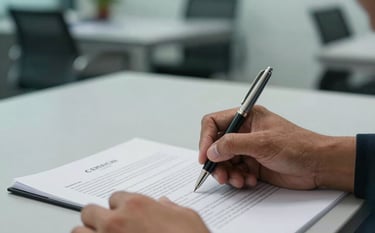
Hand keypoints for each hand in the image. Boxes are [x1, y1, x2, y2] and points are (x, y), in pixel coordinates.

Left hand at [72, 192, 209, 232]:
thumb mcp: (187, 218)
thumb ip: (171, 209)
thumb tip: (164, 205)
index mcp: (137, 206)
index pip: (114, 198)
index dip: (119, 207)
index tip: (123, 214)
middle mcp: (117, 221)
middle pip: (90, 212)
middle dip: (97, 218)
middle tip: (106, 227)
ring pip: (78, 232)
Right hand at [199, 105, 354, 190]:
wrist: (318, 165)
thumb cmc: (298, 146)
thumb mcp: (263, 142)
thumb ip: (233, 144)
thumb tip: (211, 150)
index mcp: (246, 117)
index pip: (214, 123)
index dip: (206, 139)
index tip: (205, 156)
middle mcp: (244, 132)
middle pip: (216, 145)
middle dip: (217, 161)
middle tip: (220, 174)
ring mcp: (248, 149)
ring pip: (224, 161)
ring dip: (228, 173)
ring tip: (238, 180)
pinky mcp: (252, 164)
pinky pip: (235, 172)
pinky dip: (238, 179)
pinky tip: (250, 181)